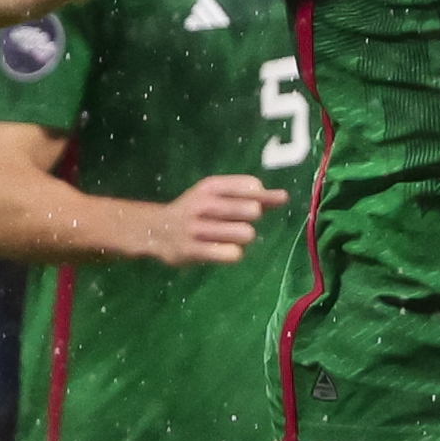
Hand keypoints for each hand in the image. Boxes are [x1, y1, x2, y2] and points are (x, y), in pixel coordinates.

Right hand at [141, 173, 269, 264]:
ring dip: (243, 238)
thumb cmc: (196, 211)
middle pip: (252, 210)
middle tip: (237, 222)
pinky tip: (223, 250)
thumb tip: (283, 197)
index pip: (251, 186)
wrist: (155, 230)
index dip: (261, 198)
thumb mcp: (216, 195)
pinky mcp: (193, 250)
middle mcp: (203, 204)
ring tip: (230, 238)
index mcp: (210, 186)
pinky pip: (232, 254)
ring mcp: (197, 228)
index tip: (252, 204)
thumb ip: (250, 196)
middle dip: (252, 218)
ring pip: (245, 233)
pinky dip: (233, 254)